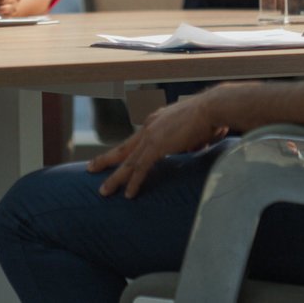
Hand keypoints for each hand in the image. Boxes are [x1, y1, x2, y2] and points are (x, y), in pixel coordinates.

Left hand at [88, 91, 228, 198]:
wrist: (212, 107)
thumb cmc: (211, 116)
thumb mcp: (195, 130)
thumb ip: (191, 139)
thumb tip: (196, 146)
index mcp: (156, 121)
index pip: (135, 140)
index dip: (123, 151)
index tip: (113, 158)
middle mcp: (149, 127)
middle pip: (123, 148)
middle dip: (106, 160)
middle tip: (91, 168)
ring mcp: (151, 136)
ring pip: (127, 161)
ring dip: (115, 178)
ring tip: (104, 191)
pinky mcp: (157, 146)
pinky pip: (141, 168)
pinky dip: (133, 182)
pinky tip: (128, 195)